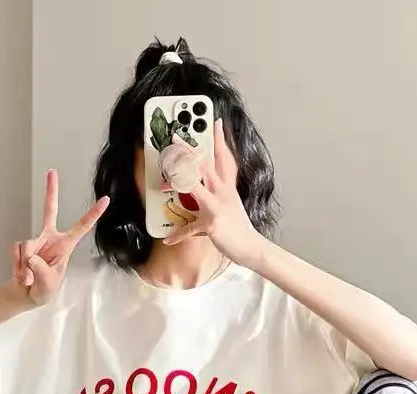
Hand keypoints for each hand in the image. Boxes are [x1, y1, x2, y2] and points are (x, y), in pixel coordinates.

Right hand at [13, 170, 109, 305]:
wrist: (26, 295)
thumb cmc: (45, 290)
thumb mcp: (49, 283)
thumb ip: (41, 269)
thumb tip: (30, 256)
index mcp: (66, 245)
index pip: (82, 226)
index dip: (93, 213)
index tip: (106, 199)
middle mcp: (50, 238)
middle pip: (50, 210)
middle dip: (50, 191)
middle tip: (52, 171)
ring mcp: (35, 241)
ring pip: (27, 245)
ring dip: (25, 267)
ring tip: (28, 280)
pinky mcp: (21, 246)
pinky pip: (16, 252)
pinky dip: (17, 267)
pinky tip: (21, 276)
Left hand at [162, 119, 265, 268]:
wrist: (251, 247)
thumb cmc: (237, 229)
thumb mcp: (226, 209)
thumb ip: (207, 203)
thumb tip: (196, 195)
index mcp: (226, 187)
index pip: (224, 158)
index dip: (220, 139)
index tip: (215, 122)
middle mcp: (222, 192)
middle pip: (204, 165)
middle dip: (188, 150)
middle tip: (175, 136)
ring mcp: (217, 206)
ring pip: (195, 185)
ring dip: (179, 177)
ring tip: (165, 172)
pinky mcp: (212, 222)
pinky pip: (190, 228)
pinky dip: (178, 235)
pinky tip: (168, 239)